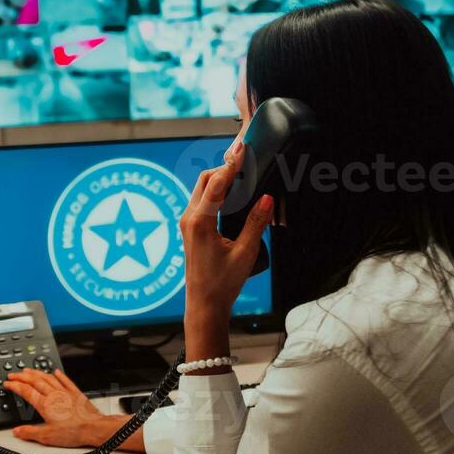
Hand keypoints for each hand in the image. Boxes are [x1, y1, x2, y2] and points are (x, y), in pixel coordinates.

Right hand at [4, 369, 125, 448]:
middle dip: (22, 376)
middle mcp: (54, 395)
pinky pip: (66, 381)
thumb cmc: (74, 432)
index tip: (8, 383)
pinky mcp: (76, 394)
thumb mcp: (47, 437)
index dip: (15, 386)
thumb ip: (30, 433)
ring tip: (29, 370)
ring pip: (48, 378)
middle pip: (35, 381)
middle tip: (14, 374)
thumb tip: (17, 431)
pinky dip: (59, 375)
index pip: (26, 391)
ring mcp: (66, 393)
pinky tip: (56, 372)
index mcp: (45, 405)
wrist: (94, 428)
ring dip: (37, 372)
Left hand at [179, 144, 274, 359]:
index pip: (216, 183)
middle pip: (205, 179)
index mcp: (200, 222)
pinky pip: (201, 200)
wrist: (204, 304)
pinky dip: (215, 190)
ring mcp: (187, 223)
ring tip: (241, 172)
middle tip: (245, 158)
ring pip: (201, 189)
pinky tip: (231, 192)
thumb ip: (256, 223)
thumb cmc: (222, 283)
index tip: (242, 149)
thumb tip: (267, 198)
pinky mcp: (190, 228)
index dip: (231, 164)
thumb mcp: (245, 252)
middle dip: (224, 167)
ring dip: (219, 178)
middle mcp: (189, 218)